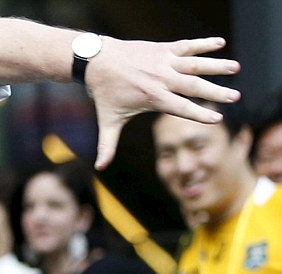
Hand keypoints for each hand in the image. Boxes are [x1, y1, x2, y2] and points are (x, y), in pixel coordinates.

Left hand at [86, 37, 239, 168]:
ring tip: (236, 68)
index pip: (181, 108)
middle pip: (194, 86)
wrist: (97, 61)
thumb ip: (107, 145)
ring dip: (216, 66)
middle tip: (235, 97)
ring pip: (195, 64)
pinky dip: (204, 43)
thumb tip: (99, 168)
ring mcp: (163, 62)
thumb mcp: (107, 121)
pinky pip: (187, 46)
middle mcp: (161, 79)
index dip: (199, 114)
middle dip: (216, 92)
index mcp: (152, 98)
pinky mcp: (163, 49)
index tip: (217, 119)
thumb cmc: (104, 94)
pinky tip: (221, 43)